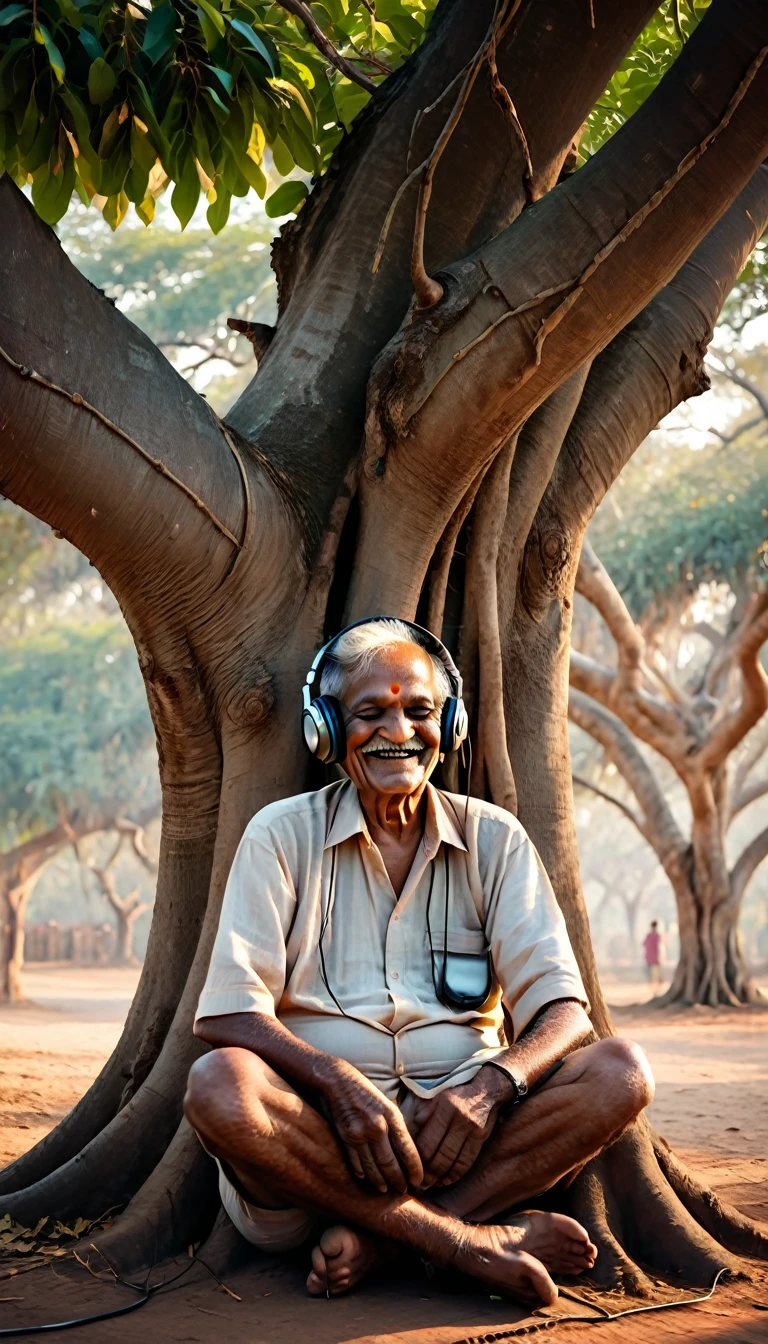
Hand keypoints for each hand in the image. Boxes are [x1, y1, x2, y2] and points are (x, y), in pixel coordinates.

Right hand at [320, 1059, 423, 1194]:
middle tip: (403, 1192)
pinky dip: (362, 1173)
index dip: (414, 1168)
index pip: (407, 1149)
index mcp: (392, 1116)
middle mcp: (377, 1126)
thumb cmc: (366, 1091)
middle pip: (390, 1163)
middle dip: (398, 1180)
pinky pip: (356, 1162)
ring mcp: (360, 1133)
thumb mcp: (387, 1103)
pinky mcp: (345, 1137)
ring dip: (381, 1182)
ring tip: (386, 1190)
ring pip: (373, 1166)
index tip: (418, 1181)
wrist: (338, 1080)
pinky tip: (367, 1180)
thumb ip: (396, 1124)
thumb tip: (406, 1148)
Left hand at [412, 1066, 513, 1188]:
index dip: (417, 1160)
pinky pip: (467, 1162)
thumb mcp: (437, 1095)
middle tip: (417, 1184)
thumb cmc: (457, 1092)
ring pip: (453, 1162)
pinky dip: (455, 1175)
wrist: (487, 1090)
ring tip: (430, 1184)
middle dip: (428, 1174)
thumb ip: (424, 1113)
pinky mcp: (481, 1139)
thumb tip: (411, 1131)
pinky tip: (446, 1181)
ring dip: (440, 1178)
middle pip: (440, 1156)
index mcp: (445, 1108)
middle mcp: (459, 1120)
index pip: (427, 1142)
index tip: (409, 1169)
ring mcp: (472, 1131)